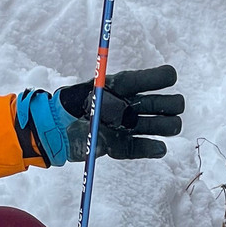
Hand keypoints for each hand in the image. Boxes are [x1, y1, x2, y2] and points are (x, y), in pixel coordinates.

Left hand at [15, 64, 183, 166]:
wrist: (55, 131)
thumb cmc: (71, 104)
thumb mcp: (93, 90)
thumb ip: (115, 87)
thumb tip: (138, 81)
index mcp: (126, 86)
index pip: (158, 78)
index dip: (164, 78)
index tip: (168, 80)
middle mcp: (133, 105)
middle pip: (170, 103)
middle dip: (169, 105)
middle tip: (153, 108)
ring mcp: (130, 126)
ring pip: (165, 125)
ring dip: (166, 126)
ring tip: (148, 126)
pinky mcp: (123, 147)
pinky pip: (144, 148)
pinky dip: (153, 148)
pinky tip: (158, 147)